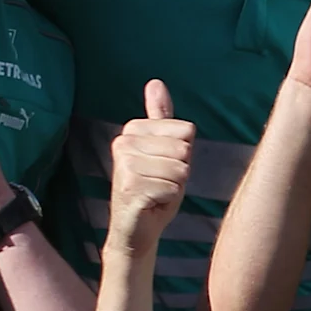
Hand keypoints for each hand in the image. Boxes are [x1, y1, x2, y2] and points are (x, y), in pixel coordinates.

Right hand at [108, 80, 193, 237]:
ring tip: (157, 191)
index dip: (184, 154)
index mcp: (133, 130)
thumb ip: (162, 118)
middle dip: (181, 171)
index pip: (186, 130)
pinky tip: (153, 202)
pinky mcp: (131, 187)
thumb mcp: (165, 150)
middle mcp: (124, 143)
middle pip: (185, 149)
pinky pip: (173, 188)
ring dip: (175, 186)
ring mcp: (125, 165)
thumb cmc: (155, 188)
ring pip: (181, 169)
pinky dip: (169, 199)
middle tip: (162, 181)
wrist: (137, 227)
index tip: (165, 166)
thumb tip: (156, 83)